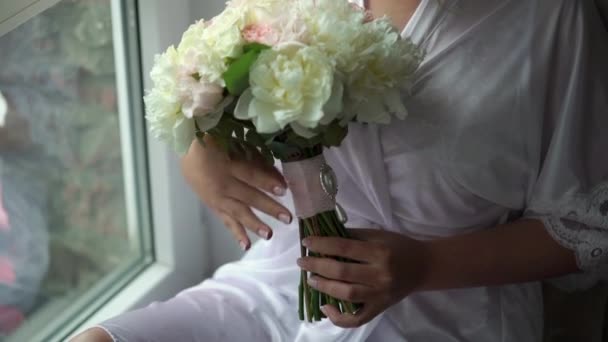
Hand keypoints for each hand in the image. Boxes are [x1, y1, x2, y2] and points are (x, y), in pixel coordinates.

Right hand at [181, 136, 291, 249]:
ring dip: (254, 224)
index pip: (251, 175)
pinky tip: (246, 245)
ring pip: (237, 212)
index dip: (267, 182)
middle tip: (287, 218)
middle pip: (248, 197)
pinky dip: (236, 232)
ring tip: (269, 235)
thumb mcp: (239, 145)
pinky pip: (225, 220)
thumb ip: (259, 160)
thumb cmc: (219, 141)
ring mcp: (216, 197)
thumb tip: (280, 178)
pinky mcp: (213, 205)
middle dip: (268, 207)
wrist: (187, 148)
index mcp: (227, 164)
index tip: (284, 190)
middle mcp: (221, 183)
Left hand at [297, 229, 428, 327]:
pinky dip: (338, 317)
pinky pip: (356, 318)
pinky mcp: (380, 308)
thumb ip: (352, 237)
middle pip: (342, 272)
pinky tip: (325, 307)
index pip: (344, 248)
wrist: (423, 267)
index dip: (322, 244)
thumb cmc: (398, 247)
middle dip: (317, 266)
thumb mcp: (377, 235)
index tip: (307, 241)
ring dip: (324, 287)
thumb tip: (323, 237)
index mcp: (379, 252)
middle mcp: (380, 275)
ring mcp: (380, 295)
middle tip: (303, 261)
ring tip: (311, 280)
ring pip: (346, 294)